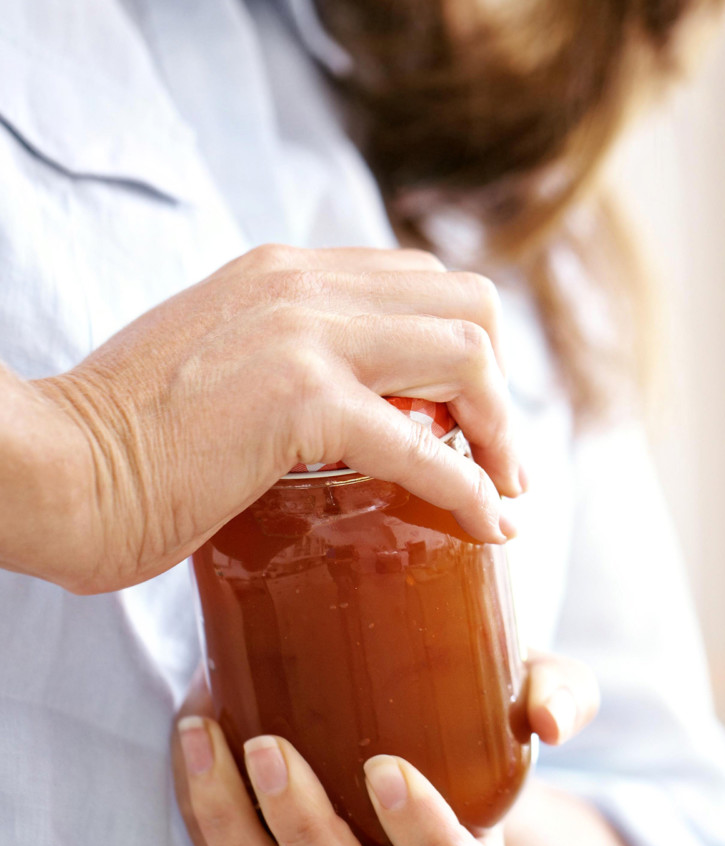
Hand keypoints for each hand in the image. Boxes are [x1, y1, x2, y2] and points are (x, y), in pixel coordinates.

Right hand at [25, 245, 523, 592]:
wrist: (52, 467)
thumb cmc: (122, 442)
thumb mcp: (212, 367)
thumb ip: (271, 362)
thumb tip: (322, 410)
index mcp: (283, 274)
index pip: (417, 281)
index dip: (464, 346)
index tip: (471, 415)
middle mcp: (302, 285)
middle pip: (466, 303)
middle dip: (499, 382)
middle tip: (498, 455)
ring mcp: (303, 336)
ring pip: (465, 354)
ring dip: (501, 430)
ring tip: (503, 491)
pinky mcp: (298, 403)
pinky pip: (423, 444)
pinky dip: (470, 487)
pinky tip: (487, 523)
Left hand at [171, 652, 598, 845]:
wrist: (407, 711)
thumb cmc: (473, 709)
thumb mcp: (526, 687)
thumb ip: (558, 694)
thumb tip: (554, 722)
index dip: (425, 839)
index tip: (386, 768)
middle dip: (305, 831)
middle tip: (273, 746)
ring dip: (232, 826)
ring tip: (207, 739)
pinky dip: (201, 805)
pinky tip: (195, 728)